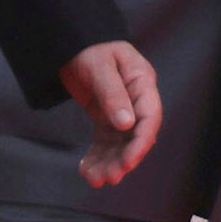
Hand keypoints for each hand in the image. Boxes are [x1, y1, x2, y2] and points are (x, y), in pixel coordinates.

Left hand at [59, 40, 161, 186]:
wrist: (70, 42)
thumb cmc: (89, 47)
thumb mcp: (99, 67)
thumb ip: (112, 93)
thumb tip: (127, 124)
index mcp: (142, 82)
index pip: (150, 117)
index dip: (141, 142)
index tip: (128, 162)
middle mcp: (135, 99)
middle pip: (136, 135)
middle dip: (124, 159)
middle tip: (109, 177)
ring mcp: (121, 110)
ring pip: (120, 144)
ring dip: (109, 163)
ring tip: (94, 179)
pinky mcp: (106, 118)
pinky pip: (105, 142)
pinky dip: (97, 157)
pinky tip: (86, 169)